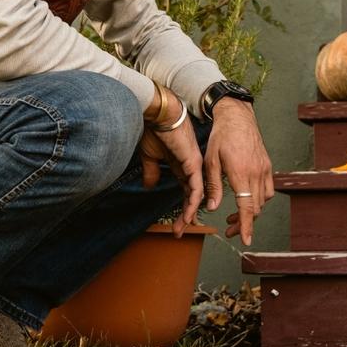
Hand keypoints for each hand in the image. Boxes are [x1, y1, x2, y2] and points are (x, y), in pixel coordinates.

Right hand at [138, 88, 205, 237]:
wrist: (158, 115)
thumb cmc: (154, 130)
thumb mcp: (151, 156)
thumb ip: (152, 171)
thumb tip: (149, 185)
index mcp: (181, 166)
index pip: (184, 191)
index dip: (181, 208)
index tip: (176, 223)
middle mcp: (190, 168)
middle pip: (192, 196)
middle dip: (186, 214)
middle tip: (180, 231)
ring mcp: (193, 165)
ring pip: (196, 194)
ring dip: (190, 211)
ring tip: (184, 225)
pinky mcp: (193, 162)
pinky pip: (196, 185)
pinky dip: (194, 200)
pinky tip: (190, 212)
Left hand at [203, 97, 274, 245]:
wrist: (238, 117)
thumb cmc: (221, 137)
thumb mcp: (211, 161)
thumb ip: (213, 186)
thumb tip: (212, 208)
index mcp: (241, 172)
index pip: (247, 206)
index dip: (246, 225)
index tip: (245, 239)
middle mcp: (257, 172)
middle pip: (255, 207)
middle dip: (244, 223)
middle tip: (229, 229)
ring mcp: (265, 169)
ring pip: (263, 200)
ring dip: (252, 212)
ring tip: (236, 217)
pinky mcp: (268, 166)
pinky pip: (267, 189)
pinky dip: (259, 200)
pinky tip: (247, 199)